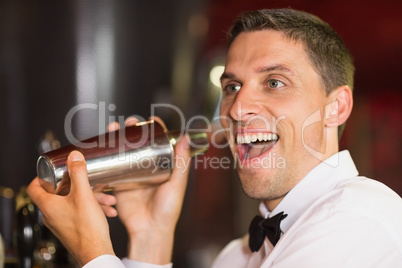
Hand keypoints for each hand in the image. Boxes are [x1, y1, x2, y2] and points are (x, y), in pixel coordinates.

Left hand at [27, 151, 114, 265]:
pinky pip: (80, 212)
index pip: (34, 187)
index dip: (42, 177)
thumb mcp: (84, 195)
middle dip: (79, 185)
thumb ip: (78, 173)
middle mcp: (52, 215)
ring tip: (106, 199)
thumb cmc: (87, 229)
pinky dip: (93, 208)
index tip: (54, 171)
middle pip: (60, 193)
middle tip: (88, 180)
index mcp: (48, 205)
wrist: (96, 252)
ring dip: (91, 197)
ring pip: (74, 202)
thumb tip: (73, 157)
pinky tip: (108, 210)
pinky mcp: (72, 228)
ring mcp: (62, 222)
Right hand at [103, 116, 190, 263]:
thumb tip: (186, 138)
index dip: (154, 130)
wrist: (149, 231)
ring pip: (123, 152)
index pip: (158, 143)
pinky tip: (101, 147)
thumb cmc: (167, 210)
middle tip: (129, 122)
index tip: (151, 120)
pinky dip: (106, 157)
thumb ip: (182, 164)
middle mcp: (147, 169)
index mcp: (162, 167)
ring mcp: (132, 176)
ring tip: (112, 129)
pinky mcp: (119, 184)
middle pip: (138, 144)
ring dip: (117, 139)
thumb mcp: (177, 185)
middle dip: (132, 131)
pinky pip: (111, 168)